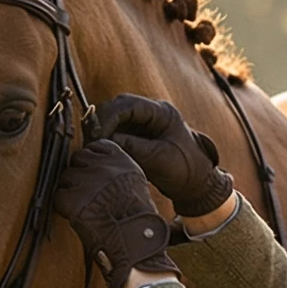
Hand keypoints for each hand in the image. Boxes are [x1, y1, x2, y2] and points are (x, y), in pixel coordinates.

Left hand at [51, 139, 175, 287]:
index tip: (94, 175)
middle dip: (79, 175)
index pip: (96, 146)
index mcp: (122, 160)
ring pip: (65, 177)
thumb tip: (95, 162)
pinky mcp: (72, 199)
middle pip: (77, 159)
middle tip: (89, 195)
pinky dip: (64, 207)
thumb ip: (116, 169)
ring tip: (86, 208)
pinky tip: (79, 217)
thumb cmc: (136, 219)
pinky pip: (58, 196)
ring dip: (70, 191)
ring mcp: (87, 181)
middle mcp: (104, 167)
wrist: (135, 244)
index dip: (91, 161)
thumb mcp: (134, 184)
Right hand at [94, 94, 233, 217]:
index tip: (98, 135)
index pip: (128, 104)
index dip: (109, 117)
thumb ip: (134, 147)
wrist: (196, 183)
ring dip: (101, 132)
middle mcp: (150, 113)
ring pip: (112, 119)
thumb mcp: (160, 159)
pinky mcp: (135, 135)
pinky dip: (105, 140)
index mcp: (161, 112)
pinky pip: (114, 132)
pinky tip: (98, 151)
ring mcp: (142, 123)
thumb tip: (106, 141)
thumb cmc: (185, 169)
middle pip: (117, 107)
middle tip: (91, 143)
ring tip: (92, 148)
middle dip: (101, 123)